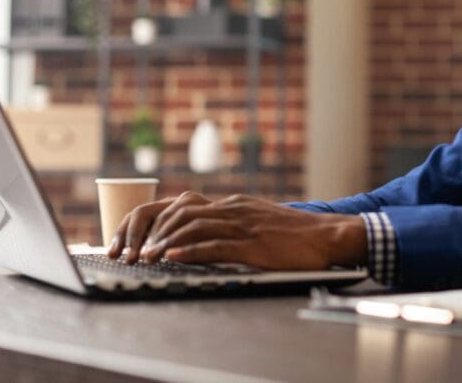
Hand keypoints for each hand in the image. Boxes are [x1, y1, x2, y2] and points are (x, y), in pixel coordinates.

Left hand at [108, 191, 367, 269]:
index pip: (185, 206)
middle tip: (135, 251)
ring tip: (146, 257)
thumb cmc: (294, 235)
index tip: (141, 238)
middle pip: (182, 213)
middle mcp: (235, 209)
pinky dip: (190, 251)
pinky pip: (215, 245)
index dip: (158, 221)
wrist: (326, 236)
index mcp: (234, 204)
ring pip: (194, 227)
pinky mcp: (253, 244)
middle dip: (153, 232)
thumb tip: (205, 236)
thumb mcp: (259, 221)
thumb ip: (233, 224)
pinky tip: (174, 258)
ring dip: (165, 243)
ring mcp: (244, 225)